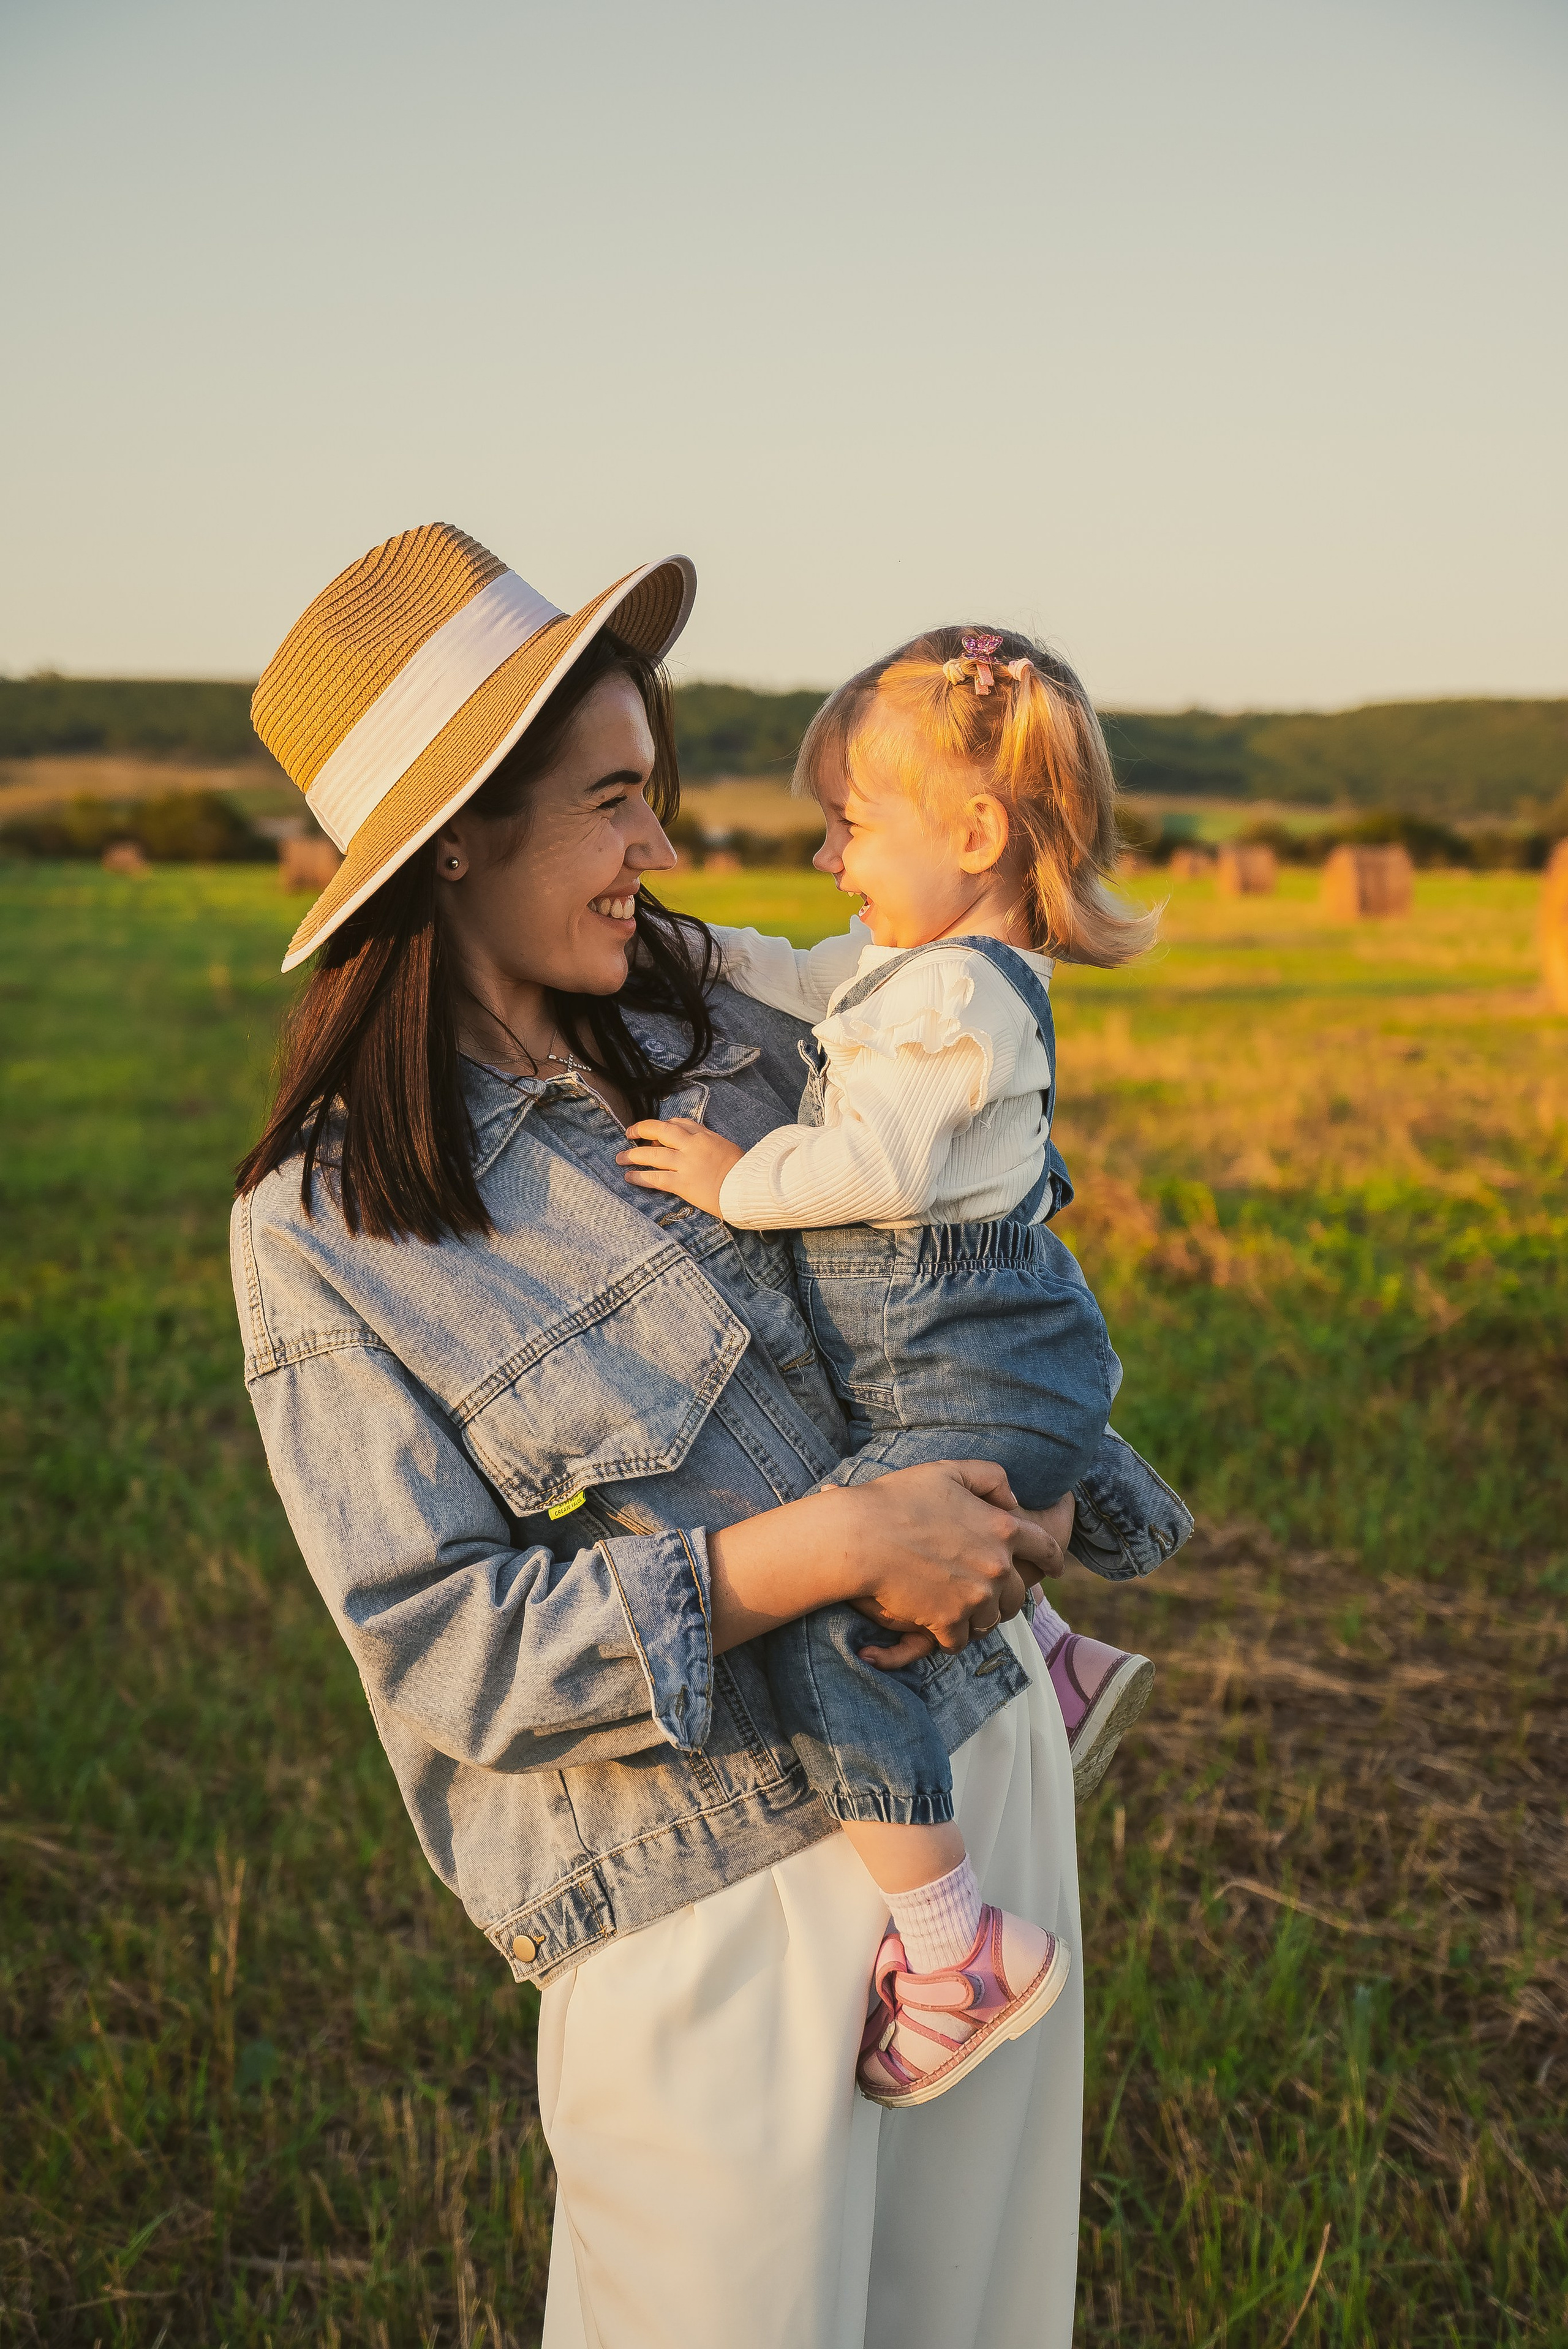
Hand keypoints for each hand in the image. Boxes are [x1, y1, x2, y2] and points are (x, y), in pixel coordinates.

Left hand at [618, 1118, 745, 1217]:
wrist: (748, 1188)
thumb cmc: (743, 1171)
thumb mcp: (727, 1148)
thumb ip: (709, 1143)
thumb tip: (695, 1145)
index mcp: (705, 1136)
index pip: (679, 1123)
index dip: (663, 1126)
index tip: (654, 1131)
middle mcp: (692, 1146)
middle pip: (661, 1131)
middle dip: (642, 1130)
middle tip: (629, 1133)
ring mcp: (686, 1164)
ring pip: (653, 1154)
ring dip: (633, 1155)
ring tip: (620, 1158)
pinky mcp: (682, 1183)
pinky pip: (655, 1178)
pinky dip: (640, 1176)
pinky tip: (629, 1176)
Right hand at [858, 1473, 1075, 1670]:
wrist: (860, 1538)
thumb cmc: (900, 1498)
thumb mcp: (949, 1470)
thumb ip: (991, 1478)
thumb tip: (1013, 1501)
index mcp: (1003, 1528)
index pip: (1046, 1548)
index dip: (1054, 1559)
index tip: (1057, 1569)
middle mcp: (996, 1566)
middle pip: (1019, 1594)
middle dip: (1008, 1594)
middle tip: (988, 1592)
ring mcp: (974, 1598)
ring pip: (991, 1619)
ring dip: (979, 1615)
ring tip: (961, 1608)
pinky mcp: (948, 1622)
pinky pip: (961, 1640)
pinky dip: (952, 1635)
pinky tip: (938, 1625)